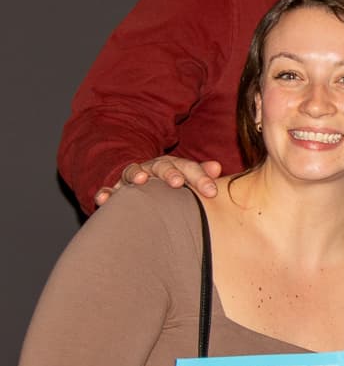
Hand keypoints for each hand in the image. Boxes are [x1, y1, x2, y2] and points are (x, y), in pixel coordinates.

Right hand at [95, 156, 221, 205]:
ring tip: (141, 180)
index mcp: (174, 166)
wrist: (142, 180)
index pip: (189, 168)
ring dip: (136, 174)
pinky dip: (105, 193)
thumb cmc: (171, 185)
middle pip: (162, 166)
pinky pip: (107, 189)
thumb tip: (217, 167)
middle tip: (178, 183)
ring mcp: (132, 177)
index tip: (211, 192)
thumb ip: (202, 174)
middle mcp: (152, 168)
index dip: (200, 178)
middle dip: (170, 173)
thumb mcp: (187, 178)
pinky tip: (104, 199)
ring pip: (132, 172)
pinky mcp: (114, 190)